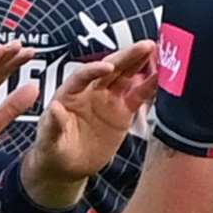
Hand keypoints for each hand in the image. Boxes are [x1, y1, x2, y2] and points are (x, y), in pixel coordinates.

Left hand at [21, 41, 157, 205]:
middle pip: (111, 68)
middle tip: (146, 45)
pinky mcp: (123, 110)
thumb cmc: (53, 149)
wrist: (68, 166)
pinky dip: (150, 86)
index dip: (95, 69)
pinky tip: (163, 76)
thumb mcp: (49, 141)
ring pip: (127, 76)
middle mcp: (91, 90)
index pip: (83, 75)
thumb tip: (55, 108)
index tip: (108, 67)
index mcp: (70, 92)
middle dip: (128, 56)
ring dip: (142, 63)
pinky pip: (138, 95)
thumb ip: (53, 125)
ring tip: (160, 51)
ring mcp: (108, 98)